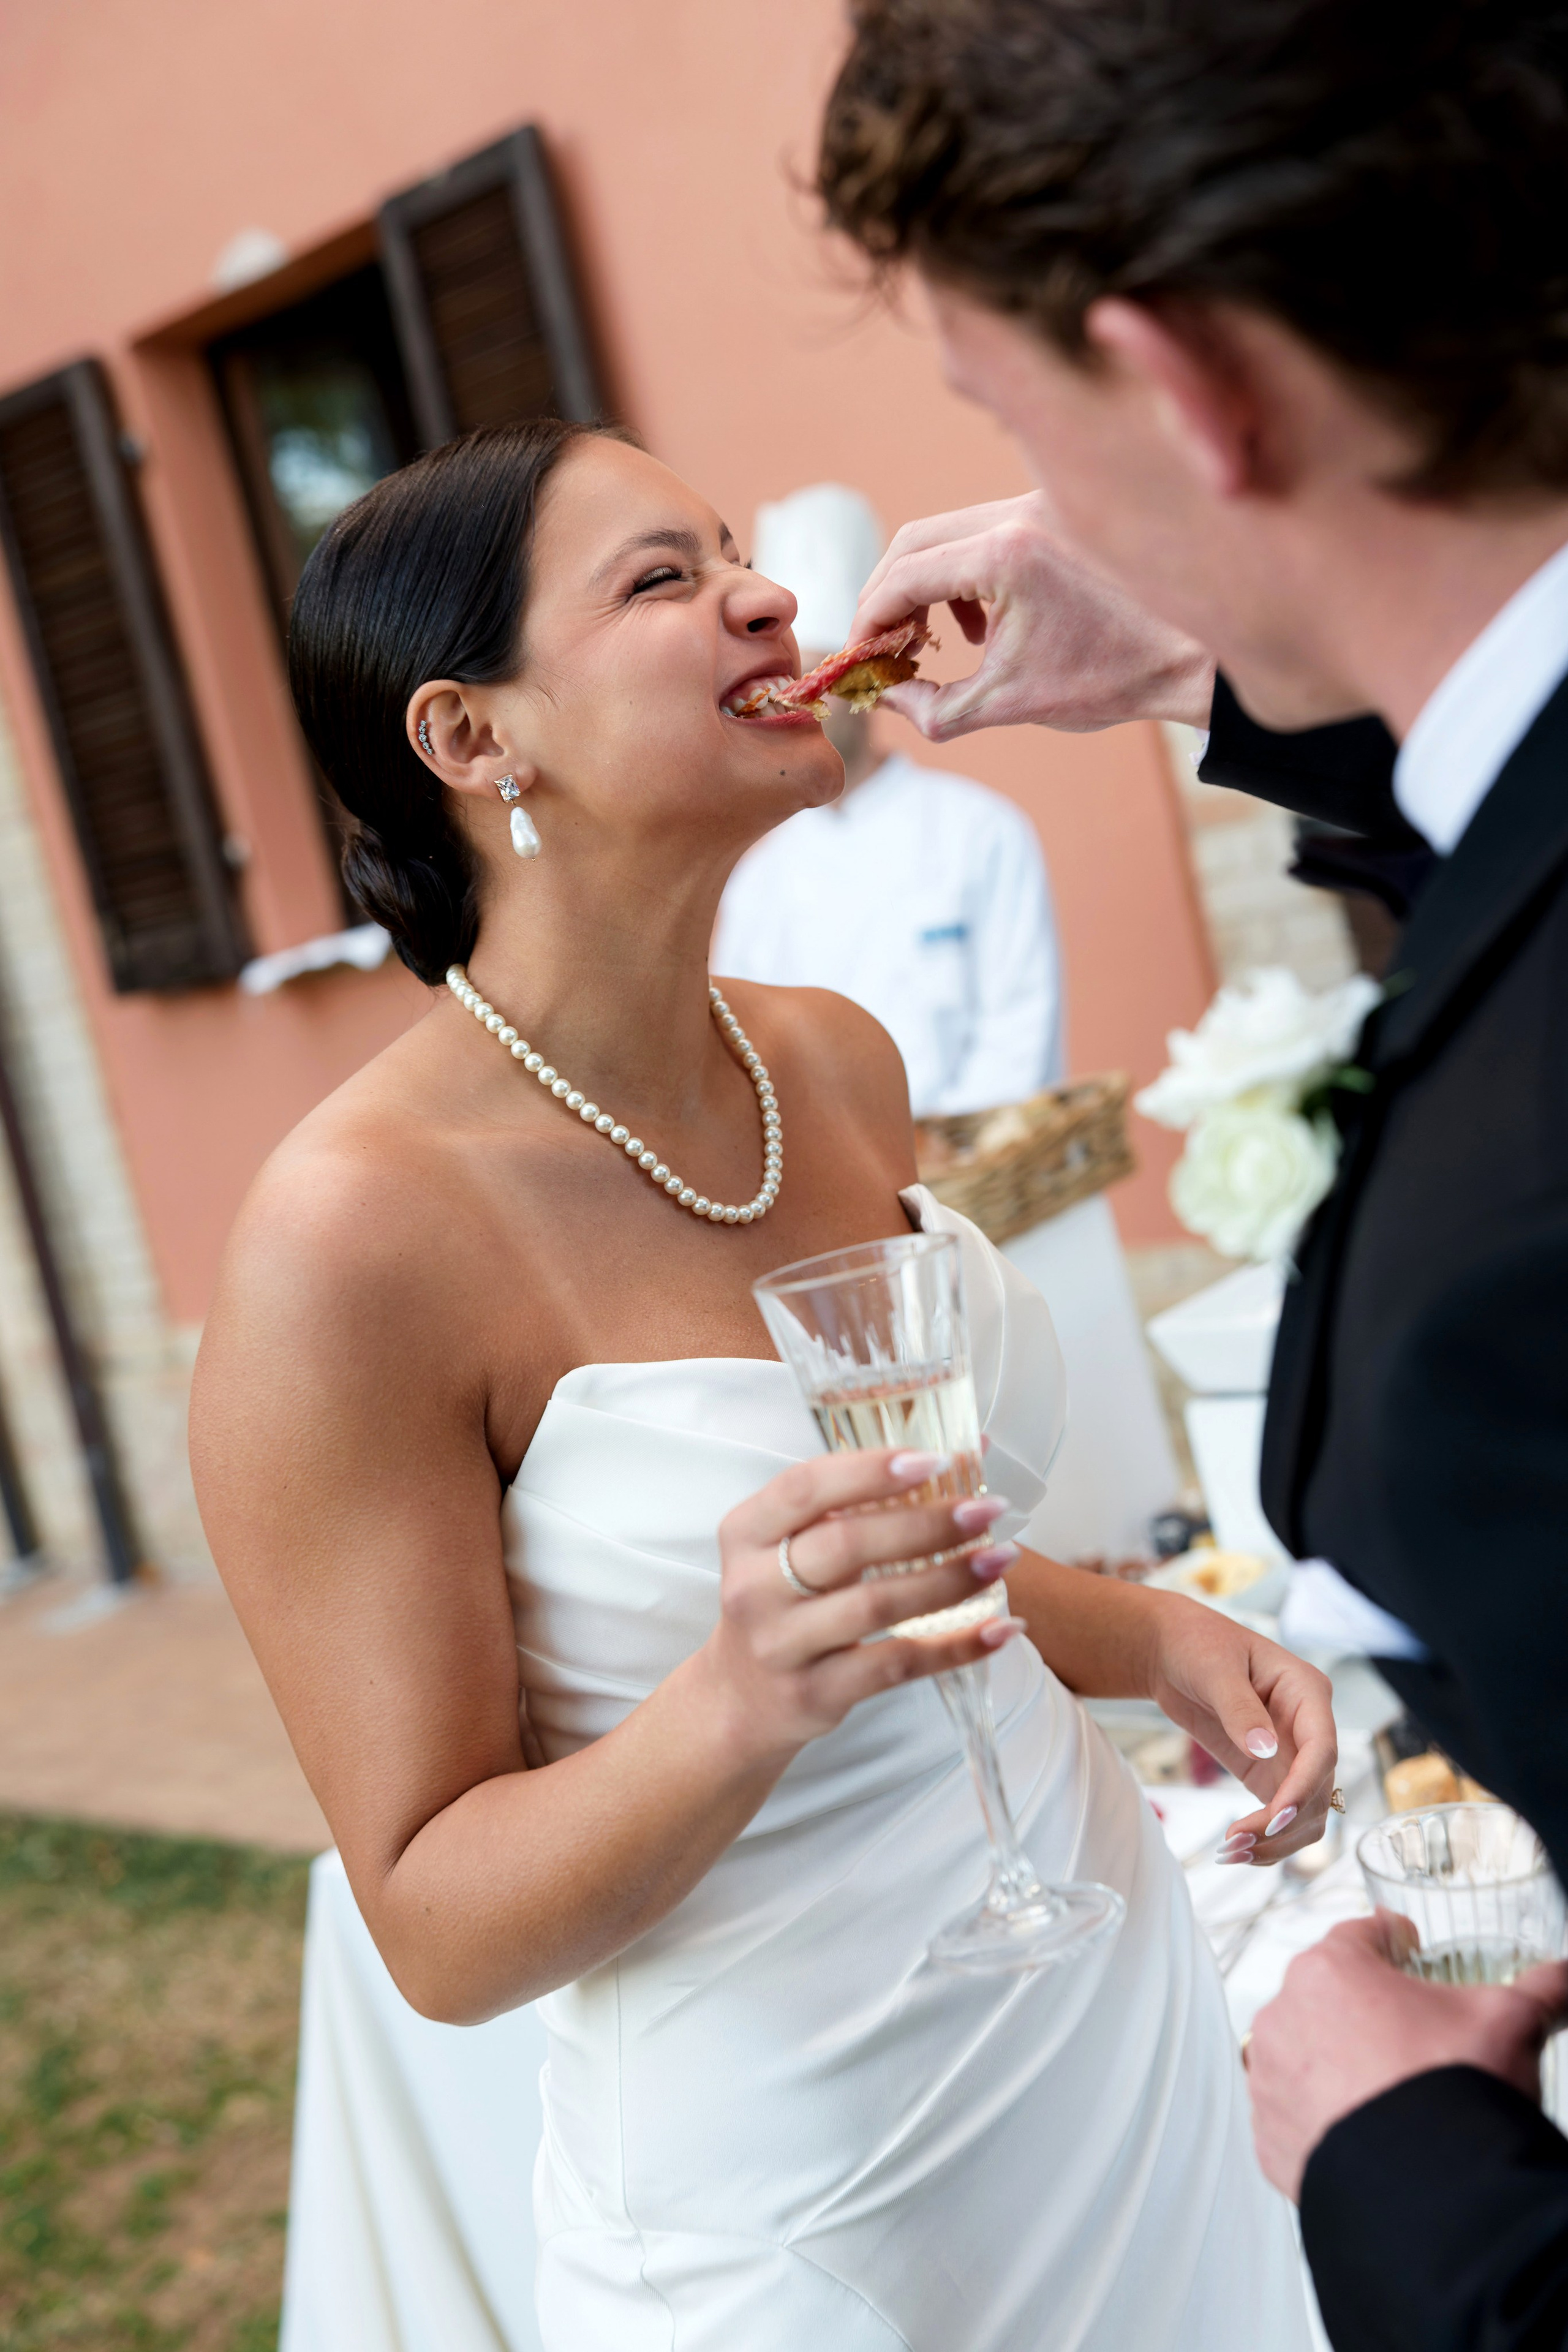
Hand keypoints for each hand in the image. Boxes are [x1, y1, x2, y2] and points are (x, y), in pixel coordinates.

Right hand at [707, 1449, 1022, 1767]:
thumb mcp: (793, 1544)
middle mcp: (755, 1587)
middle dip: (927, 1523)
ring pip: (876, 1605)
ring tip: (1001, 1558)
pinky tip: (1001, 1629)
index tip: (935, 1460)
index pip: (806, 1487)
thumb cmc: (782, 1600)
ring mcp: (782, 1645)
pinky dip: (956, 1647)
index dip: (871, 1470)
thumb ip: (860, 1499)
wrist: (740, 1699)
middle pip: (847, 1545)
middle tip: (987, 1509)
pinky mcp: (814, 1694)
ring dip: (949, 1580)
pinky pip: (896, 1666)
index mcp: (747, 1532)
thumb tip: (966, 1449)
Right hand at [851, 492, 1214, 740]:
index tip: (858, 655)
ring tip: (937, 642)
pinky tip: (983, 625)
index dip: (867, 619)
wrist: (1193, 655)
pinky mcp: (1056, 510)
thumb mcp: (1009, 703)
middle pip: (914, 540)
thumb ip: (933, 707)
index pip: (902, 574)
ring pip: (949, 532)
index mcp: (1005, 554)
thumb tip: (885, 696)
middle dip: (887, 597)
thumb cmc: (1112, 679)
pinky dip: (965, 574)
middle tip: (882, 645)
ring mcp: (1041, 503)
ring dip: (927, 587)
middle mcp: (1020, 512)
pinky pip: (985, 530)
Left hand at [1144, 1593, 1336, 1863]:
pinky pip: (1282, 1815)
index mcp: (1306, 1691)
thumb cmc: (1197, 1644)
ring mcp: (1292, 1753)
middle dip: (1284, 1823)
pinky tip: (1239, 1850)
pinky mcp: (1269, 1772)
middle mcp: (1308, 1726)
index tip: (1274, 1817)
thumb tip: (1264, 1749)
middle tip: (1235, 1843)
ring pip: (1307, 1813)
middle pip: (1318, 1790)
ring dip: (1278, 1841)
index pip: (1321, 1748)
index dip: (1303, 1787)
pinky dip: (1267, 1838)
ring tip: (1231, 1852)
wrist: (1172, 1651)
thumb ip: (1239, 1708)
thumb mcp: (1214, 1668)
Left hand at [1249, 1912, 1567, 2199]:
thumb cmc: (1454, 2092)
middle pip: (1325, 1993)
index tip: (1404, 1946)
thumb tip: (1561, 1976)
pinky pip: (1290, 2109)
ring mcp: (1269, 2078)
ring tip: (1385, 2083)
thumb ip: (1538, 1986)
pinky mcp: (1269, 2135)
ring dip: (1333, 2057)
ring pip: (1301, 2050)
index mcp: (1330, 1970)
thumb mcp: (1509, 2020)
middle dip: (1363, 2005)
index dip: (1389, 1938)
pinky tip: (1362, 2125)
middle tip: (1406, 2030)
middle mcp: (1284, 2016)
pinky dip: (1318, 2112)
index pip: (1358, 1934)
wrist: (1431, 2193)